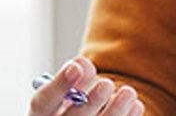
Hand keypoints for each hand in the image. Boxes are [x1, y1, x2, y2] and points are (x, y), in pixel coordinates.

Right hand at [29, 56, 145, 115]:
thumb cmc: (73, 104)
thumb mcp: (68, 89)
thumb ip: (74, 75)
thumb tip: (82, 64)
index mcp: (39, 114)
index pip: (42, 102)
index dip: (59, 85)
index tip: (77, 67)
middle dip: (90, 103)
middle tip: (106, 83)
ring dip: (113, 112)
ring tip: (128, 92)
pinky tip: (135, 105)